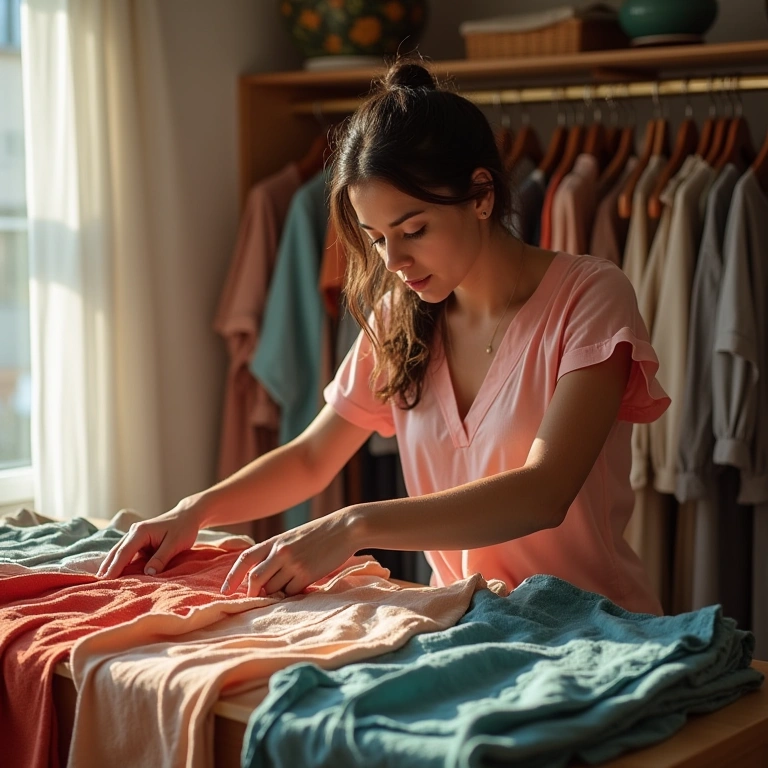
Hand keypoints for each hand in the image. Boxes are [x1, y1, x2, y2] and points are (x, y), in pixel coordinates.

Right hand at [97, 494, 207, 577]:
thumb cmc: (183, 528)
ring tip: (101, 581)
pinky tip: (114, 573)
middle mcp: (134, 532)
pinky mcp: (139, 541)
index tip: (106, 580)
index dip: (115, 567)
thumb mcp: (175, 544)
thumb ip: (161, 558)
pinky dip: (120, 562)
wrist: (187, 516)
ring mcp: (135, 536)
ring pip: (119, 552)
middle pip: (116, 552)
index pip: (124, 552)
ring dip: (110, 565)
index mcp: (141, 531)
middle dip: (107, 567)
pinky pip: (126, 553)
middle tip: (97, 584)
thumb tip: (148, 573)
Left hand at [221, 509, 356, 596]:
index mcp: (275, 541)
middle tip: (256, 598)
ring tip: (289, 585)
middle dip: (252, 592)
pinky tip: (303, 584)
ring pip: (273, 588)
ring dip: (277, 593)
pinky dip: (292, 593)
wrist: (345, 528)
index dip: (232, 576)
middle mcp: (280, 552)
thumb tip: (263, 576)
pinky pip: (291, 592)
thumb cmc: (320, 533)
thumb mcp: (293, 537)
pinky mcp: (307, 574)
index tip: (225, 591)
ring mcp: (293, 563)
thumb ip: (277, 552)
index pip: (245, 559)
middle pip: (255, 579)